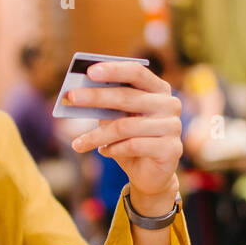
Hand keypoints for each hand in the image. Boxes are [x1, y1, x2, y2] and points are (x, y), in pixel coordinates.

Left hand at [64, 61, 182, 207]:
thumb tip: (79, 93)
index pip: (136, 72)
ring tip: (78, 143)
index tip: (89, 71)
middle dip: (96, 97)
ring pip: (126, 126)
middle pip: (128, 97)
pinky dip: (114, 149)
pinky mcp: (171, 149)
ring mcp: (173, 126)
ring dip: (97, 135)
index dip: (113, 70)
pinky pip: (134, 146)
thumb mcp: (117, 118)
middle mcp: (170, 104)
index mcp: (158, 89)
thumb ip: (106, 104)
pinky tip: (103, 152)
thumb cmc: (130, 140)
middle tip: (72, 97)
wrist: (150, 174)